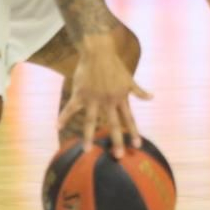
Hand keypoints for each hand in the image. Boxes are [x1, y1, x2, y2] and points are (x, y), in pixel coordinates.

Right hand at [56, 30, 152, 157]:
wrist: (98, 52)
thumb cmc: (114, 65)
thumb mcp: (129, 79)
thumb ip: (139, 91)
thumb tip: (152, 97)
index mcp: (121, 98)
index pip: (129, 118)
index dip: (133, 132)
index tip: (137, 146)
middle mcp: (108, 101)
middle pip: (113, 124)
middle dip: (116, 140)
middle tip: (118, 156)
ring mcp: (93, 99)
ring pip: (91, 121)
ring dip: (89, 136)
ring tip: (86, 150)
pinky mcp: (80, 94)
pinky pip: (71, 108)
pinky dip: (64, 117)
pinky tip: (58, 127)